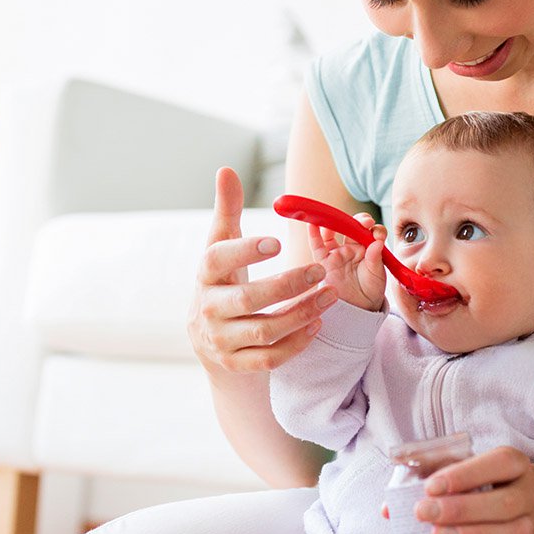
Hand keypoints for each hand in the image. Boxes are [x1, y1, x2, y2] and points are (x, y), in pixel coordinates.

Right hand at [187, 167, 338, 372]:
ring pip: (264, 330)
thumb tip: (227, 169)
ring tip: (329, 296)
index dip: (245, 250)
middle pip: (247, 299)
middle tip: (320, 271)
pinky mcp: (237, 364)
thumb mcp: (221, 246)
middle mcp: (208, 308)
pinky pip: (270, 357)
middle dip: (287, 285)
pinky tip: (317, 324)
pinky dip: (296, 343)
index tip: (277, 241)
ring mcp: (221, 340)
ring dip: (301, 314)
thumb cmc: (222, 281)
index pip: (218, 260)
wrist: (208, 340)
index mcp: (204, 274)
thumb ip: (227, 210)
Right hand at [306, 213, 387, 310]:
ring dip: (336, 222)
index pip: (371, 232)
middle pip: (352, 227)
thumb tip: (378, 242)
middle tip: (364, 222)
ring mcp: (337, 253)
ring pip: (333, 232)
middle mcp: (352, 248)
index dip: (374, 229)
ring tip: (340, 219)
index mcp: (368, 248)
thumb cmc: (370, 291)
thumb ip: (376, 258)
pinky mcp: (324, 261)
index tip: (377, 233)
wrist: (357, 309)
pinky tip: (313, 224)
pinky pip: (317, 246)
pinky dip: (314, 234)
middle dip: (358, 221)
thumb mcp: (377, 275)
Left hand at [409, 446, 533, 533]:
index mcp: (513, 464)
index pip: (497, 464)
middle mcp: (527, 494)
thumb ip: (429, 480)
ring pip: (510, 533)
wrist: (529, 506)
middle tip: (422, 513)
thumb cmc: (483, 485)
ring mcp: (529, 526)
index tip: (430, 486)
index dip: (464, 475)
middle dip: (460, 509)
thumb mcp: (466, 470)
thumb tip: (389, 509)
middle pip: (503, 502)